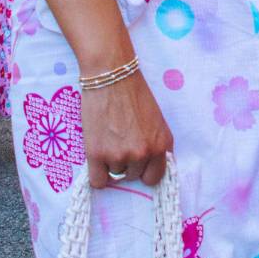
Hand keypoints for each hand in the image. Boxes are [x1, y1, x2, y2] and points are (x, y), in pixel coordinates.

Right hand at [81, 68, 172, 189]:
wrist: (111, 75)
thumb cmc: (133, 92)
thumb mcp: (156, 119)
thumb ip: (155, 144)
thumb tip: (149, 167)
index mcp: (162, 144)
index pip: (155, 177)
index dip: (144, 170)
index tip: (137, 163)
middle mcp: (144, 153)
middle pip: (133, 176)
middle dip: (126, 163)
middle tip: (119, 141)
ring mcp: (120, 156)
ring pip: (115, 175)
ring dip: (110, 162)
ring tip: (108, 137)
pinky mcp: (97, 154)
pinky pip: (98, 182)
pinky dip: (97, 174)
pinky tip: (97, 158)